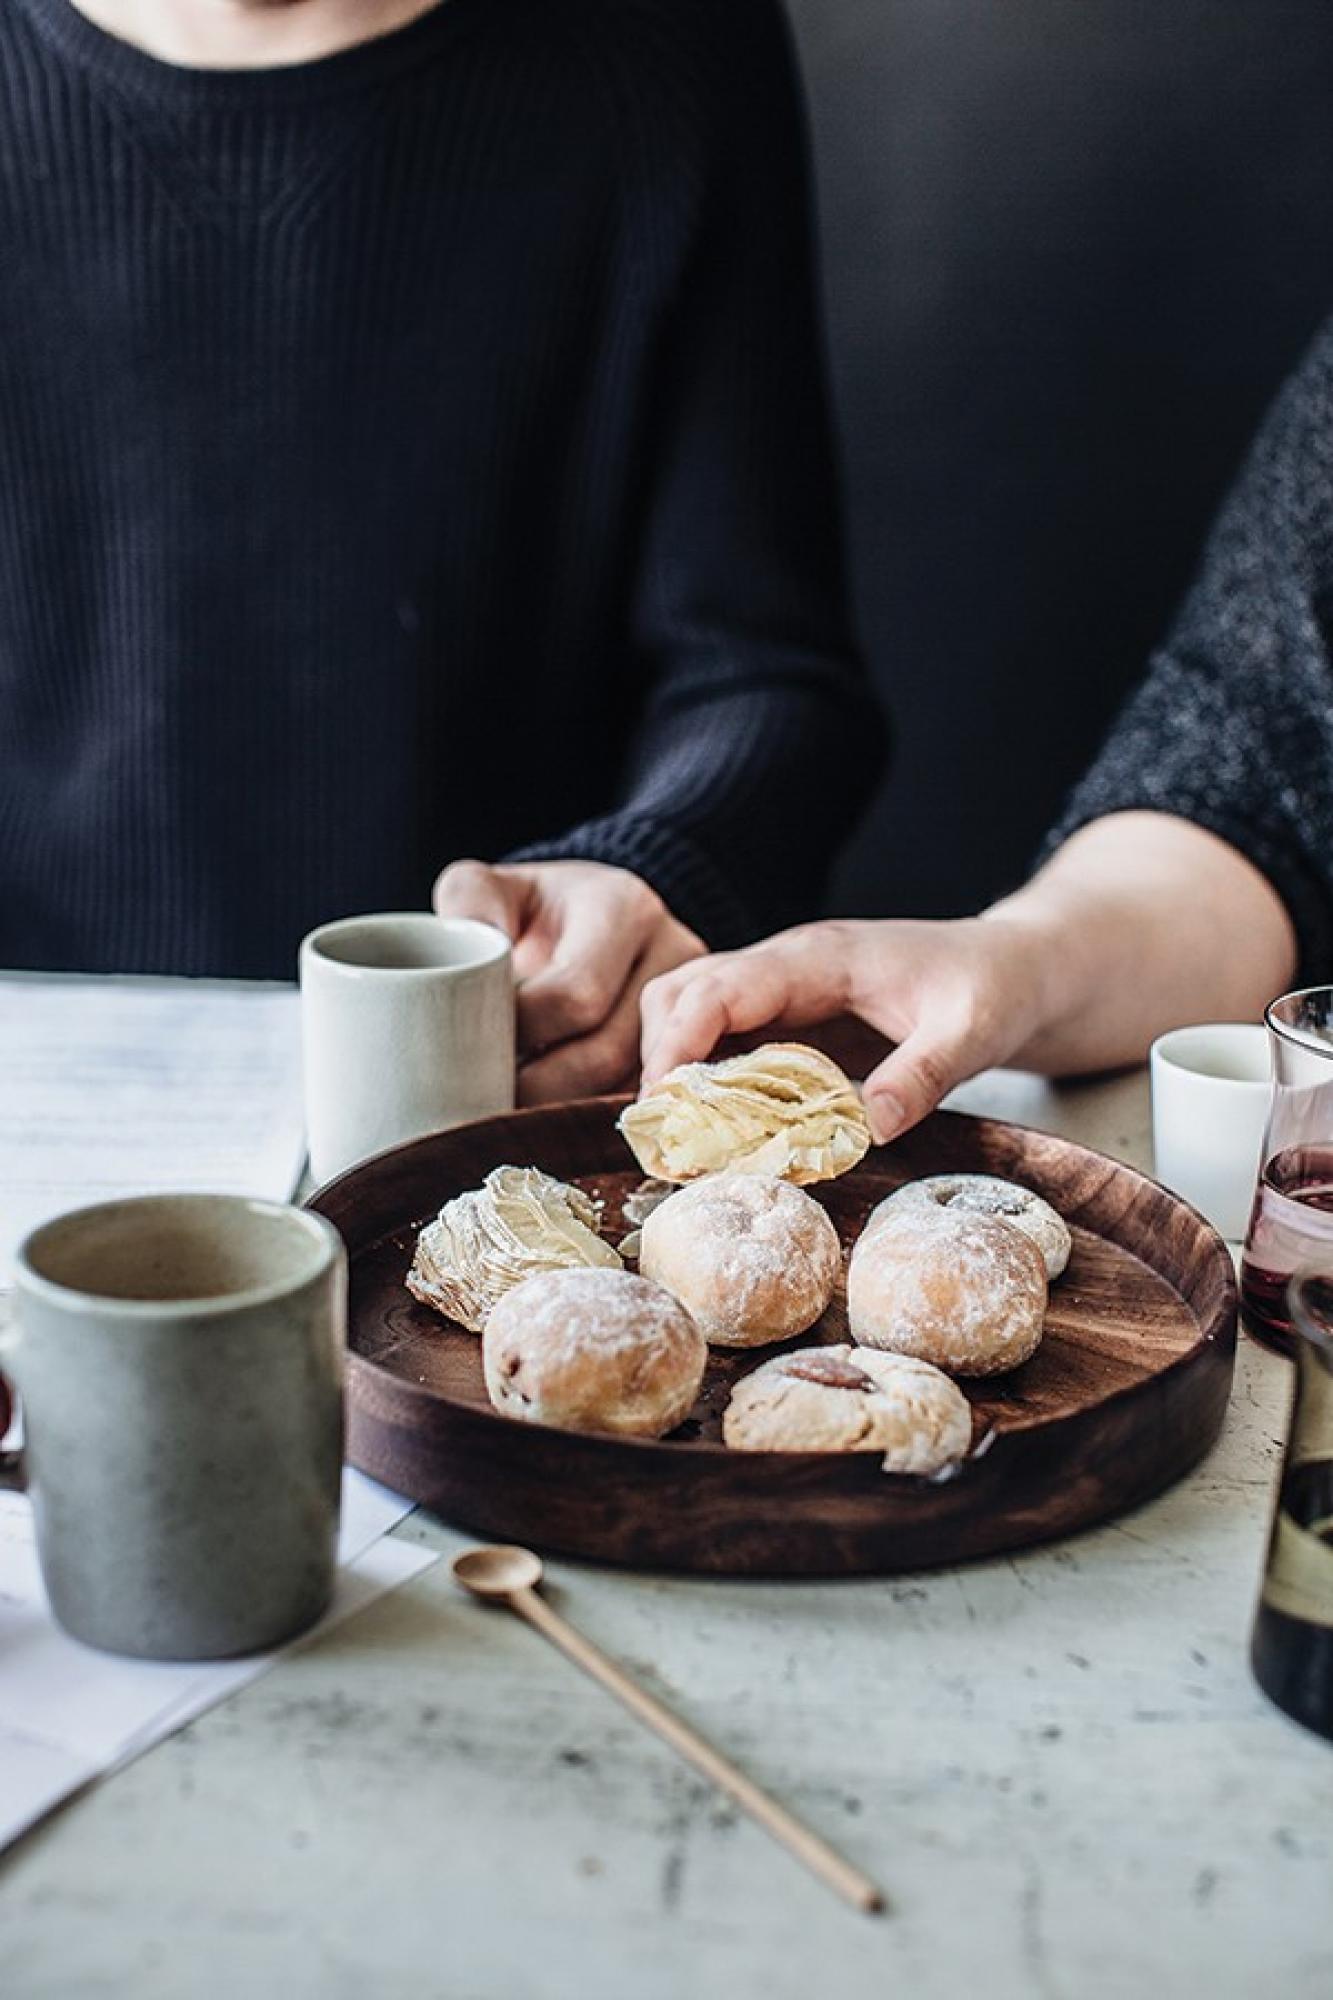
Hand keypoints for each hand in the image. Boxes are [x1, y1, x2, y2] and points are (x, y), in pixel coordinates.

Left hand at [433, 859, 704, 1103]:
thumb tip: (473, 965)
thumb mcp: (489, 885)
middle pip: (607, 1051)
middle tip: (487, 1099)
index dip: (521, 1033)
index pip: (575, 993)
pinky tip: (553, 1114)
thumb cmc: (527, 911)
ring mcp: (692, 1003)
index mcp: (621, 907)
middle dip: (540, 1086)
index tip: (475, 1047)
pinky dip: (593, 1113)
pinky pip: (641, 1096)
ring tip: (515, 1110)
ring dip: (565, 1108)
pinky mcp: (692, 1045)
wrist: (580, 919)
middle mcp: (671, 951)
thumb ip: (469, 904)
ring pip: (628, 1085)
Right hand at [639, 915, 1045, 1141]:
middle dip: (660, 1060)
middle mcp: (787, 967)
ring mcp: (784, 992)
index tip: (665, 1105)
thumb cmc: (996, 988)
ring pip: (691, 1015)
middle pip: (681, 994)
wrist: (1017, 970)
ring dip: (677, 1073)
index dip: (680, 1042)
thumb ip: (924, 1074)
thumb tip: (871, 1128)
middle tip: (669, 1138)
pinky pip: (725, 1042)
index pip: (720, 987)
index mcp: (819, 958)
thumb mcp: (974, 1032)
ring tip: (686, 1142)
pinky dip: (708, 1084)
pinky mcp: (792, 1020)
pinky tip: (721, 1133)